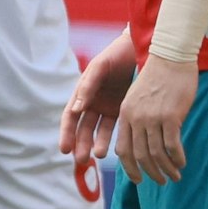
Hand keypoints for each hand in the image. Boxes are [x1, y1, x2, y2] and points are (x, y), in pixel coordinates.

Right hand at [62, 29, 134, 169]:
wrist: (142, 49)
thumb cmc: (117, 54)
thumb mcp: (100, 67)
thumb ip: (88, 85)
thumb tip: (75, 108)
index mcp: (82, 92)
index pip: (70, 117)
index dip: (66, 133)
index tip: (65, 149)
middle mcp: (93, 102)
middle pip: (83, 128)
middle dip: (80, 144)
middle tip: (81, 159)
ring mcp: (108, 107)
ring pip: (100, 131)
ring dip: (98, 144)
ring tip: (100, 155)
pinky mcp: (125, 110)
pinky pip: (119, 128)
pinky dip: (117, 139)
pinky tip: (117, 149)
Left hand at [116, 54, 196, 183]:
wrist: (169, 60)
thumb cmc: (156, 80)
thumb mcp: (136, 99)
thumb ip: (135, 119)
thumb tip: (140, 142)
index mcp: (124, 115)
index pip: (122, 149)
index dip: (129, 168)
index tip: (138, 179)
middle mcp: (135, 118)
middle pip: (138, 156)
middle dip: (148, 174)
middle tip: (159, 183)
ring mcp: (152, 118)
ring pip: (156, 154)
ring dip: (165, 169)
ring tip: (174, 177)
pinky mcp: (170, 116)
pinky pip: (172, 145)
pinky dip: (177, 159)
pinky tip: (182, 163)